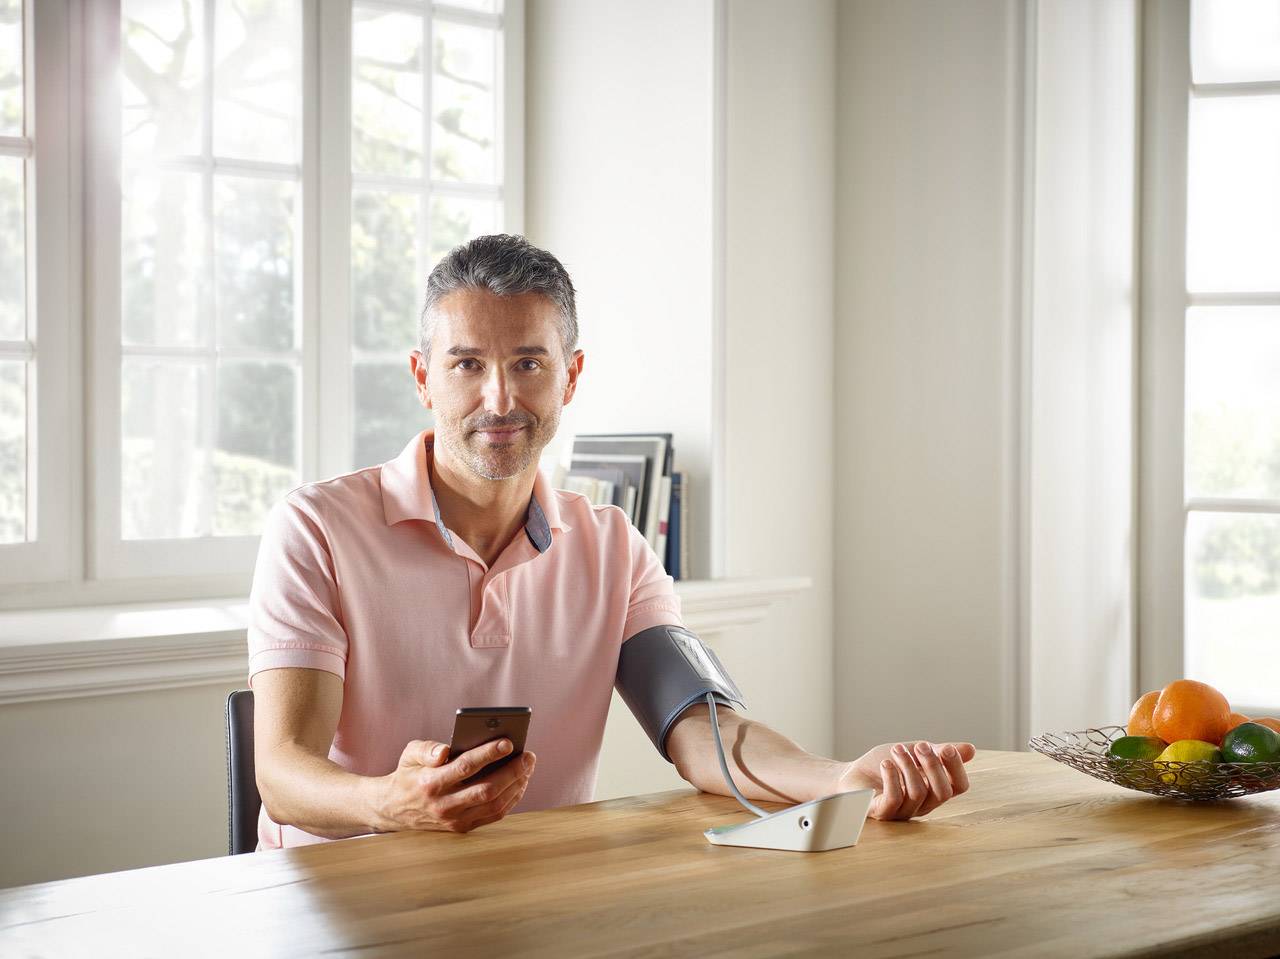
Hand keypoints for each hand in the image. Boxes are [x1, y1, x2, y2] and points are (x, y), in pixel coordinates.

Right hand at [378, 737, 536, 833]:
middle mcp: (443, 805)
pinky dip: (511, 799)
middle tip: (528, 755)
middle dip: (512, 771)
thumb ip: (427, 749)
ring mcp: (454, 820)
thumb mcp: (409, 754)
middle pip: (486, 789)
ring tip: (528, 766)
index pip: (464, 767)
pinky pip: (494, 815)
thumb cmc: (409, 774)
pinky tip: (520, 782)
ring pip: (494, 804)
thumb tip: (445, 750)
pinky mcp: (462, 828)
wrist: (394, 810)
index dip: (488, 754)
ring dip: (516, 785)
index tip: (508, 742)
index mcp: (430, 783)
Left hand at [837, 740, 974, 820]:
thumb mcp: (913, 754)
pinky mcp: (882, 813)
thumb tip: (971, 749)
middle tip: (919, 745)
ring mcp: (903, 812)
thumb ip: (938, 752)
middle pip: (943, 792)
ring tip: (896, 750)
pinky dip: (893, 778)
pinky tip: (886, 764)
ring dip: (908, 766)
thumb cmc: (883, 765)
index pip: (959, 786)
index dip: (957, 768)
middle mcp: (922, 805)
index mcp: (934, 790)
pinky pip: (895, 799)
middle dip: (933, 764)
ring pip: (918, 793)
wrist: (851, 774)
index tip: (946, 747)